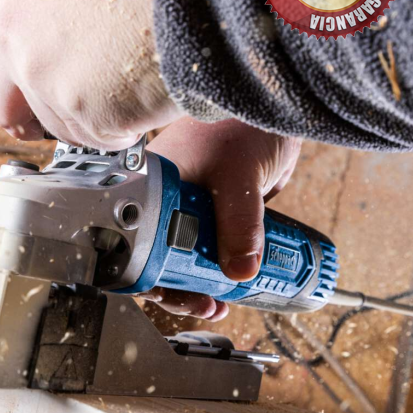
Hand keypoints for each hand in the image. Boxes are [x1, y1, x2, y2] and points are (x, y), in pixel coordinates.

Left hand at [0, 0, 181, 149]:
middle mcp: (13, 41)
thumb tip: (35, 56)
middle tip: (60, 119)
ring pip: (57, 128)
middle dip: (28, 122)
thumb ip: (36, 16)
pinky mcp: (85, 111)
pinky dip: (123, 128)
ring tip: (126, 81)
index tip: (7, 110)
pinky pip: (99, 139)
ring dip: (89, 119)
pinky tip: (142, 91)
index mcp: (3, 0)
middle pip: (1, 110)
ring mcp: (45, 79)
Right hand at [143, 117, 300, 320]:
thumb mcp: (239, 177)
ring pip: (186, 257)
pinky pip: (213, 248)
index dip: (152, 274)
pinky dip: (222, 268)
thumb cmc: (243, 122)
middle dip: (179, 286)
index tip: (174, 292)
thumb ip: (240, 224)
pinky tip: (234, 283)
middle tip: (204, 304)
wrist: (275, 108)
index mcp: (152, 186)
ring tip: (220, 303)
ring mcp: (191, 207)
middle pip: (159, 256)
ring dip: (202, 283)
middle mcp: (165, 199)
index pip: (137, 241)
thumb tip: (240, 270)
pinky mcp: (216, 213)